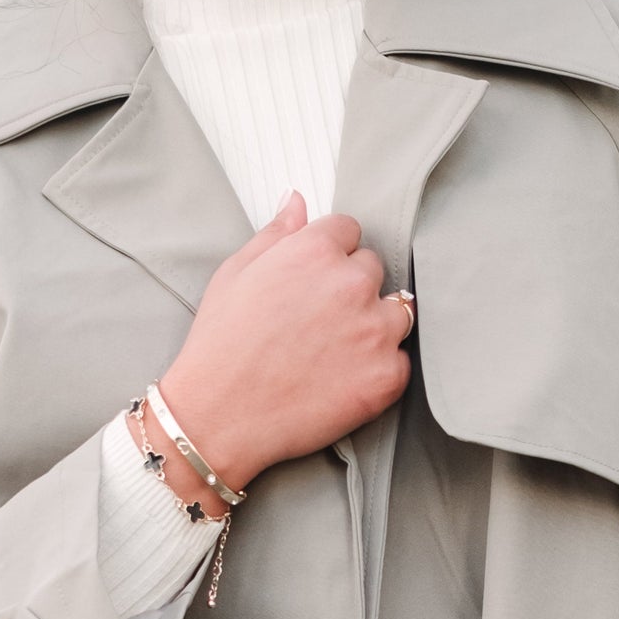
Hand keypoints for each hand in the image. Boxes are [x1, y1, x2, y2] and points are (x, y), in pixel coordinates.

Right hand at [153, 193, 412, 499]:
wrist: (219, 416)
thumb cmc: (220, 346)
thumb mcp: (235, 274)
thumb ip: (275, 234)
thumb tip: (298, 202)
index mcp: (316, 251)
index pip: (349, 231)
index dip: (330, 255)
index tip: (313, 281)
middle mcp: (353, 284)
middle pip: (374, 270)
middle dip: (352, 288)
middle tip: (318, 321)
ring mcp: (375, 331)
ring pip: (397, 312)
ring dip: (374, 324)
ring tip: (335, 351)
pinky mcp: (386, 377)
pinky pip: (400, 361)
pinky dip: (379, 369)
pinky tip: (343, 380)